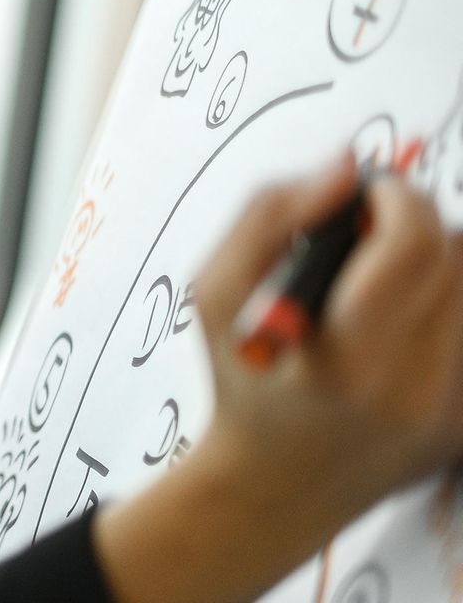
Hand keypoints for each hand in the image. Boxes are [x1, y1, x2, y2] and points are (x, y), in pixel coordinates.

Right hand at [96, 157, 462, 602]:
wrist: (278, 486)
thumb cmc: (242, 381)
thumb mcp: (214, 293)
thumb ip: (267, 215)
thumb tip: (344, 166)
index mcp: (348, 358)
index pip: (414, 243)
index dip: (396, 196)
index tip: (366, 191)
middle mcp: (416, 386)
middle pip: (457, 256)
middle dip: (416, 223)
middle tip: (370, 231)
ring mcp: (453, 405)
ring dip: (436, 262)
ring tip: (383, 278)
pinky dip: (444, 302)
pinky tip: (400, 320)